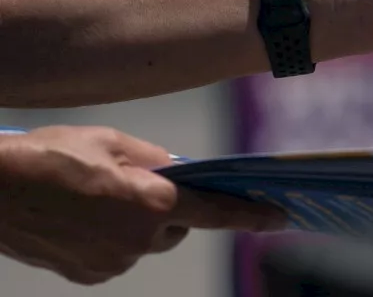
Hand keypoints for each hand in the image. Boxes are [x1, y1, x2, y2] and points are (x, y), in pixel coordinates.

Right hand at [0, 126, 284, 284]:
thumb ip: (156, 160)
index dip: (250, 215)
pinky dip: (112, 237)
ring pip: (146, 241)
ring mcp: (112, 263)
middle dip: (169, 206)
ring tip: (96, 195)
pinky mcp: (90, 275)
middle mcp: (138, 241)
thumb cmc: (49, 157)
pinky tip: (83, 216)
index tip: (278, 217)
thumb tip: (182, 170)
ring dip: (136, 221)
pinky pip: (118, 254)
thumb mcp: (111, 142)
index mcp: (151, 204)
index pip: (215, 213)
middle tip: (136, 182)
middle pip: (177, 226)